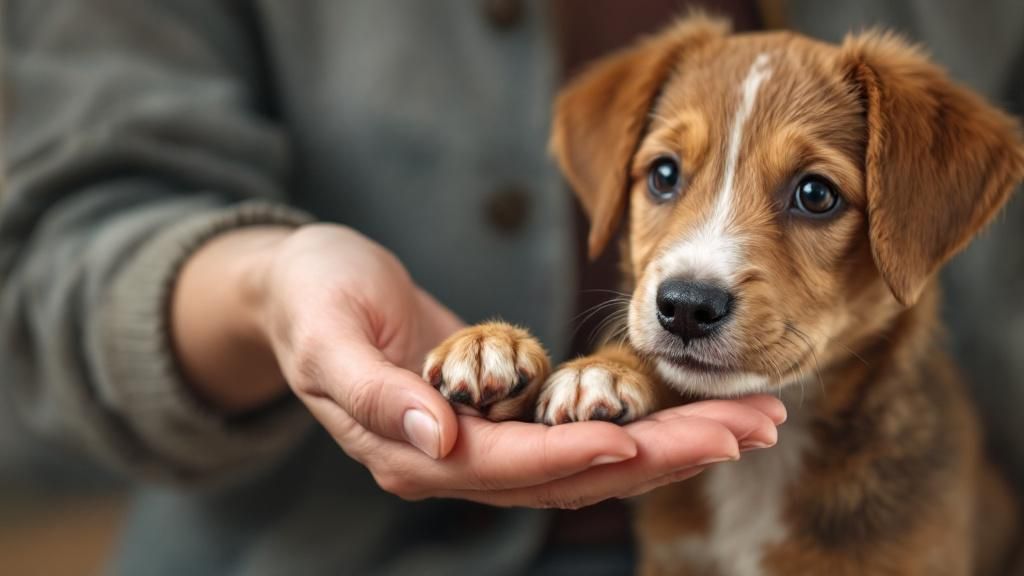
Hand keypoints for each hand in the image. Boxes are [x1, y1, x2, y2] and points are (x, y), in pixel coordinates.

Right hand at [172, 223, 785, 506]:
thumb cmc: (309, 298)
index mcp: (412, 450)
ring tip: (753, 419)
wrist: (303, 287)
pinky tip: (699, 404)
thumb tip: (439, 434)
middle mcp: (459, 458)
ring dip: (675, 440)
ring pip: (594, 455)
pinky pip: (586, 425)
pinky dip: (646, 418)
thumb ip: (374, 392)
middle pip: (575, 470)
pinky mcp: (508, 410)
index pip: (509, 463)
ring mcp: (486, 439)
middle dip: (663, 452)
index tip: (640, 439)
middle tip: (748, 428)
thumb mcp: (323, 335)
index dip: (574, 453)